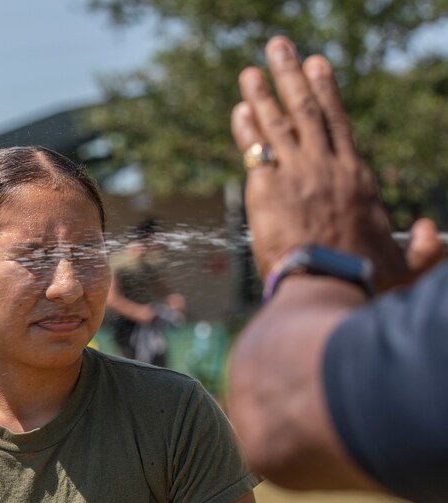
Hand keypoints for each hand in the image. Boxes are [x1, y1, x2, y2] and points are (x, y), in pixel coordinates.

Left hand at [231, 36, 444, 292]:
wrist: (329, 288)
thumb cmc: (365, 283)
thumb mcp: (404, 269)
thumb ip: (423, 250)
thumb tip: (433, 234)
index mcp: (356, 179)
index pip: (338, 125)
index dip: (326, 92)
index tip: (317, 65)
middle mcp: (326, 168)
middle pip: (306, 111)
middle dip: (291, 76)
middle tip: (279, 49)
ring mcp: (296, 175)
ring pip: (278, 124)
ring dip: (263, 93)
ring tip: (250, 71)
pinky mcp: (267, 190)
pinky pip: (255, 150)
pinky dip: (246, 128)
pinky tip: (239, 110)